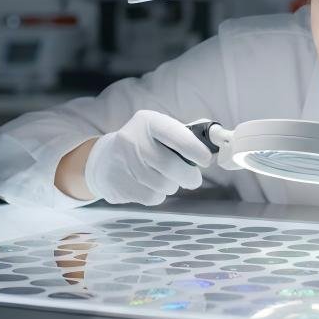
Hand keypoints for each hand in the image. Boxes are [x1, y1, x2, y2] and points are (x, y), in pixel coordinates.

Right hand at [84, 110, 212, 205]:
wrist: (103, 159)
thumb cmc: (143, 144)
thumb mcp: (158, 131)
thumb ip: (183, 137)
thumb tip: (215, 143)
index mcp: (148, 121)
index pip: (178, 136)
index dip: (196, 150)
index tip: (206, 160)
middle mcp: (133, 139)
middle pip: (171, 165)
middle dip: (189, 176)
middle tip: (193, 179)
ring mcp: (123, 163)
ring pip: (163, 184)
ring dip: (173, 186)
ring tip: (167, 179)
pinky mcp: (118, 185)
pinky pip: (152, 197)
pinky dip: (158, 195)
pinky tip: (151, 186)